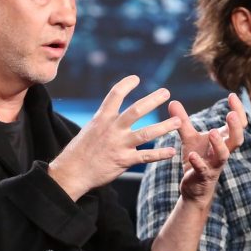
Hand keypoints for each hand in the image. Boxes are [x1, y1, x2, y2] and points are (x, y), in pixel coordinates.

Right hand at [49, 75, 179, 200]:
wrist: (72, 172)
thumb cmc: (79, 151)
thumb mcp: (89, 129)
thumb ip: (104, 121)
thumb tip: (113, 112)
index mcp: (102, 118)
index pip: (115, 94)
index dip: (126, 84)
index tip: (136, 78)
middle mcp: (112, 129)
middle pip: (136, 110)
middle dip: (153, 100)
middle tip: (166, 92)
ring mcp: (119, 144)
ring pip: (146, 133)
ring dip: (164, 127)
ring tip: (178, 122)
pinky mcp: (124, 160)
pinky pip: (146, 156)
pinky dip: (160, 154)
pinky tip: (171, 152)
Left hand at [169, 93, 246, 206]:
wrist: (192, 187)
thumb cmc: (196, 160)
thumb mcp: (189, 138)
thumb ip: (182, 121)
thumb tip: (173, 101)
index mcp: (222, 141)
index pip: (237, 124)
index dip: (238, 110)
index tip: (232, 95)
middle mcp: (222, 152)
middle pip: (237, 139)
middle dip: (236, 127)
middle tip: (230, 114)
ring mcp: (214, 165)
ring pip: (223, 155)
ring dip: (219, 144)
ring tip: (212, 132)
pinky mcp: (203, 176)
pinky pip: (203, 169)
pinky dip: (198, 162)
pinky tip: (192, 155)